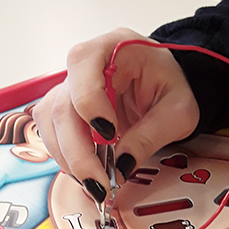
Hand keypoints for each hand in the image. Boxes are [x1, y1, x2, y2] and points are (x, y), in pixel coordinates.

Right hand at [33, 28, 199, 199]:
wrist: (165, 85)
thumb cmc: (171, 86)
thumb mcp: (178, 111)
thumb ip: (150, 135)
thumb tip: (122, 164)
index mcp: (115, 47)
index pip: (84, 65)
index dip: (90, 103)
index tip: (109, 136)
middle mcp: (86, 64)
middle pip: (62, 104)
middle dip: (78, 151)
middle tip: (99, 182)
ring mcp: (71, 87)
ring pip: (51, 122)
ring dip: (68, 158)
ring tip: (95, 181)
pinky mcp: (66, 108)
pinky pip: (53, 133)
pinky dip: (66, 157)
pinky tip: (87, 171)